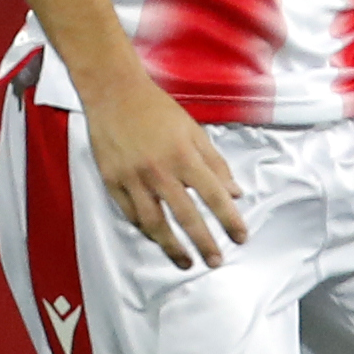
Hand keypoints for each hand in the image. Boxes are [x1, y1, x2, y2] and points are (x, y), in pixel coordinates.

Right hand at [83, 70, 246, 269]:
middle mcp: (160, 171)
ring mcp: (134, 179)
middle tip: (214, 260)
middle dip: (204, 243)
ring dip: (172, 247)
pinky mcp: (112, 182)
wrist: (114, 93)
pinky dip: (145, 230)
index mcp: (184, 156)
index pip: (214, 196)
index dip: (230, 220)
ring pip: (155, 224)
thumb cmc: (155, 109)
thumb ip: (215, 163)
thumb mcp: (194, 130)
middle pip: (187, 217)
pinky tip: (156, 238)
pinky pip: (131, 215)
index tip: (240, 237)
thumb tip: (234, 192)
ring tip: (185, 261)